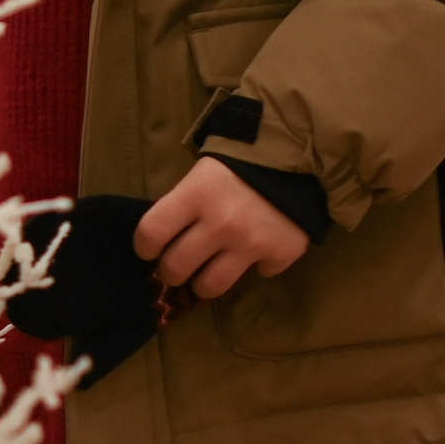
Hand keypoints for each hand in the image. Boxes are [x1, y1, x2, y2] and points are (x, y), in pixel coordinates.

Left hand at [134, 156, 311, 299]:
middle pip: (176, 268)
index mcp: (195, 194)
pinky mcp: (279, 256)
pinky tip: (257, 249)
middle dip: (171, 271)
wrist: (300, 157)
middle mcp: (220, 223)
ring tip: (206, 274)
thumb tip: (166, 239)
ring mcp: (250, 244)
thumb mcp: (203, 173)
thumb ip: (184, 204)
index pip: (150, 233)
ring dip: (203, 282)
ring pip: (209, 286)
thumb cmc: (241, 162)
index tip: (149, 250)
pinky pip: (257, 275)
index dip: (144, 247)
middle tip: (178, 266)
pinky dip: (256, 266)